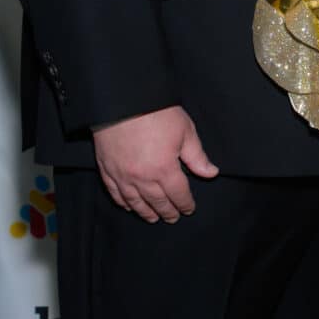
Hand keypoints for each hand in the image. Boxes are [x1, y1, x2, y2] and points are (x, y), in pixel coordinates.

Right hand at [92, 107, 218, 222]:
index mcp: (164, 169)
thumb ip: (197, 157)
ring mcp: (122, 175)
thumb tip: (211, 173)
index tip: (189, 209)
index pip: (178, 194)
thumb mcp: (185, 131)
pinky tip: (129, 206)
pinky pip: (115, 192)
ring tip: (153, 218)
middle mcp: (142, 178)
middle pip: (157, 202)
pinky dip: (123, 202)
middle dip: (167, 211)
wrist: (122, 99)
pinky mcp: (106, 168)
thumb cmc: (156, 112)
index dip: (185, 204)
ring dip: (145, 212)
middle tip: (173, 218)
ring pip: (135, 201)